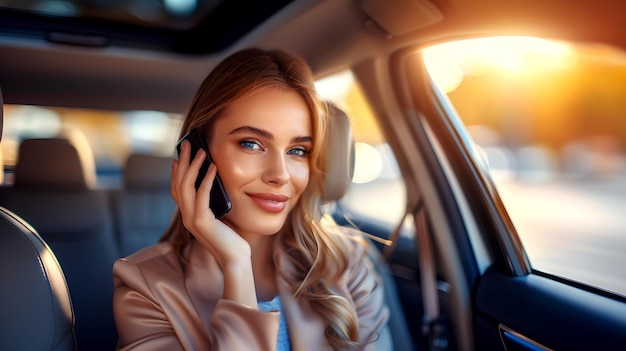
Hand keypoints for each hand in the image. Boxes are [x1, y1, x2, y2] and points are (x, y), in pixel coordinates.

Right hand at [171, 140, 250, 266]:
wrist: (235, 258)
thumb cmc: (231, 238)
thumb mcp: (219, 216)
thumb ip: (213, 203)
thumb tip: (216, 182)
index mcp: (189, 216)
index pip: (177, 190)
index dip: (177, 172)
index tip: (180, 155)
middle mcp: (186, 217)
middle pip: (179, 184)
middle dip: (183, 162)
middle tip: (187, 144)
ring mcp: (192, 220)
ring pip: (186, 187)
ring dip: (194, 166)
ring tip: (201, 151)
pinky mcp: (202, 222)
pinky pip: (202, 195)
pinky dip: (207, 178)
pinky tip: (213, 167)